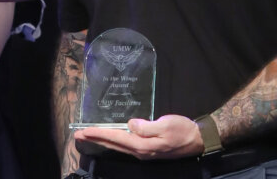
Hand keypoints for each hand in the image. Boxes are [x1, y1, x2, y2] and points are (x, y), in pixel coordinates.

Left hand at [73, 114, 201, 159]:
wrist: (198, 140)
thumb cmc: (183, 130)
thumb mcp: (165, 125)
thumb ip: (146, 126)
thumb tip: (130, 125)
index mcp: (142, 145)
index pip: (115, 138)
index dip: (99, 134)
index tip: (83, 132)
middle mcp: (140, 152)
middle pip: (113, 145)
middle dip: (95, 140)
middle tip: (77, 136)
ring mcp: (144, 152)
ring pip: (118, 146)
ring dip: (102, 141)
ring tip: (88, 136)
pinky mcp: (148, 150)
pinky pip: (125, 145)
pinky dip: (114, 141)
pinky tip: (110, 138)